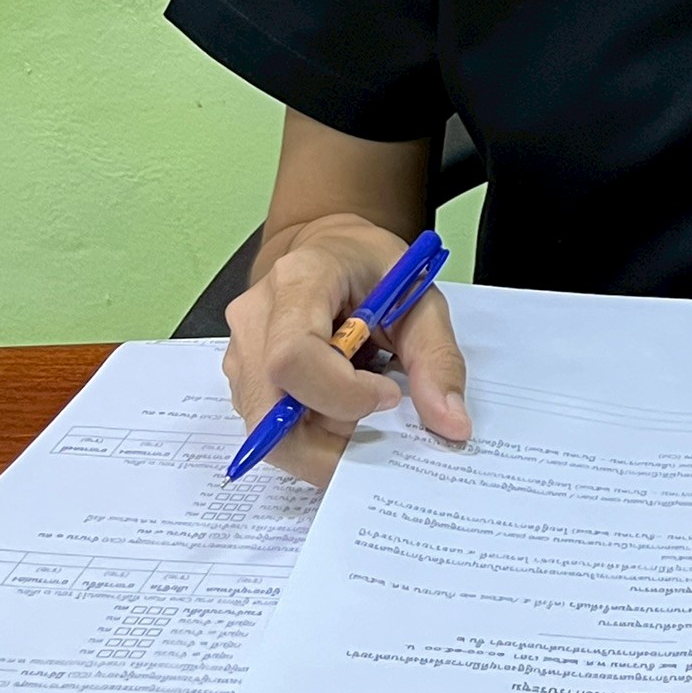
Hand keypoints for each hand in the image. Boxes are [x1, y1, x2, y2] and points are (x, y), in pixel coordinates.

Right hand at [221, 212, 470, 486]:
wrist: (331, 250)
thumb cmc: (371, 269)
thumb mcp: (419, 297)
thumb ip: (437, 359)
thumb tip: (451, 426)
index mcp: (299, 280)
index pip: (294, 356)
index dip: (342, 393)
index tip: (388, 395)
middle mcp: (255, 315)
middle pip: (270, 410)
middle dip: (330, 441)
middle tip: (374, 423)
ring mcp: (240, 348)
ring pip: (266, 430)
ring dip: (320, 442)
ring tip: (357, 407)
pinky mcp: (241, 376)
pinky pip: (267, 427)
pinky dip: (309, 436)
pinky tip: (337, 407)